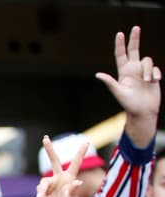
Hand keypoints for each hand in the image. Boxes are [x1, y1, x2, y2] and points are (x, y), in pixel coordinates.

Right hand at [36, 135, 84, 196]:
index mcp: (70, 178)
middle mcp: (60, 178)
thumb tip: (77, 182)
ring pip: (43, 181)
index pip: (75, 163)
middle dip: (49, 149)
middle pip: (54, 161)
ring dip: (42, 190)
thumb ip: (73, 191)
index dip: (81, 152)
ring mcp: (52, 183)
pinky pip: (39, 189)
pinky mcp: (45, 190)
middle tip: (45, 138)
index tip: (87, 142)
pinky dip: (39, 194)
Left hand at [95, 27, 160, 143]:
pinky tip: (154, 81)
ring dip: (148, 69)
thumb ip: (110, 82)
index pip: (121, 55)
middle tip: (135, 27)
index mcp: (123, 73)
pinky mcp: (153, 76)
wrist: (143, 112)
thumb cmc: (129, 104)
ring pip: (147, 60)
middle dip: (135, 39)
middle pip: (134, 50)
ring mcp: (144, 72)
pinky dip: (156, 73)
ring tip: (147, 81)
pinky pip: (156, 68)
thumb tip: (98, 74)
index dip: (120, 44)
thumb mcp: (119, 92)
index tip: (119, 34)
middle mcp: (133, 70)